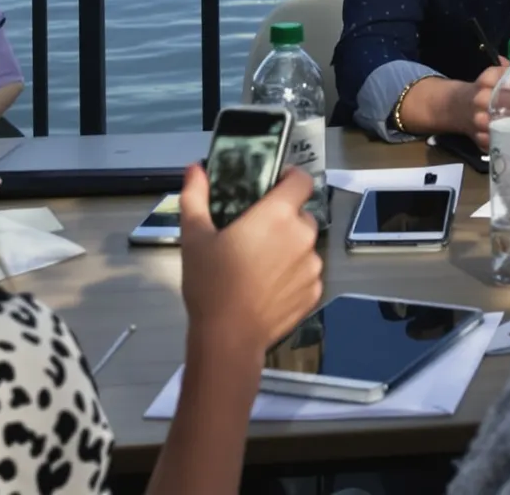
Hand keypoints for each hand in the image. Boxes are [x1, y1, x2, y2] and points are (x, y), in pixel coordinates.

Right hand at [178, 162, 322, 366]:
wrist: (227, 340)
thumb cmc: (211, 285)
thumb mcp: (195, 237)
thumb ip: (195, 197)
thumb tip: (195, 169)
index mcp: (278, 214)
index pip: (301, 179)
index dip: (289, 178)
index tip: (272, 187)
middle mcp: (302, 235)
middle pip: (301, 214)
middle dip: (284, 219)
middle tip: (256, 234)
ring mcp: (313, 266)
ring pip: (305, 245)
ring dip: (290, 248)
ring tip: (260, 265)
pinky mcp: (314, 293)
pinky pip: (308, 274)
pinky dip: (294, 276)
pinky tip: (269, 288)